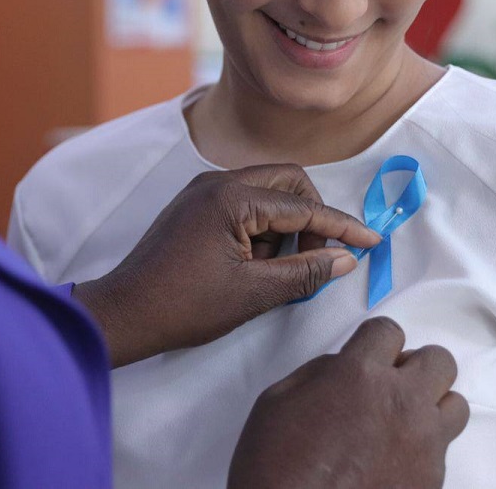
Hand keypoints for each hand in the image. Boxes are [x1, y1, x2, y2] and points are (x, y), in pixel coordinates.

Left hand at [72, 164, 380, 367]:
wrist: (124, 313)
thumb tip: (345, 259)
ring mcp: (202, 190)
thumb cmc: (184, 306)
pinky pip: (243, 202)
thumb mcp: (253, 294)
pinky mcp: (194, 205)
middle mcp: (216, 181)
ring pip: (266, 191)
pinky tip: (255, 263)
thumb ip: (304, 272)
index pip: (302, 205)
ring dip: (284, 224)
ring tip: (274, 269)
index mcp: (231, 198)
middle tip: (315, 257)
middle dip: (311, 215)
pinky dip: (260, 227)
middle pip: (287, 180)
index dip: (341, 226)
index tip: (371, 242)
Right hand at [229, 317, 468, 488]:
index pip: (389, 331)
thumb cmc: (273, 463)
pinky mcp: (431, 482)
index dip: (375, 342)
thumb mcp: (278, 399)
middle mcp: (401, 403)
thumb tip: (346, 367)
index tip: (366, 357)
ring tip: (401, 424)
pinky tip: (391, 461)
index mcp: (360, 375)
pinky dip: (422, 450)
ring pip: (456, 405)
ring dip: (430, 407)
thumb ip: (321, 371)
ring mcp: (423, 445)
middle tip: (389, 386)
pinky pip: (443, 451)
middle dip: (414, 367)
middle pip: (438, 361)